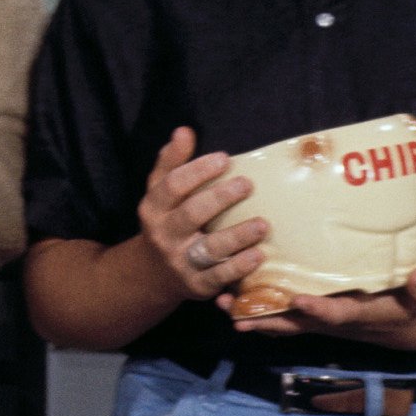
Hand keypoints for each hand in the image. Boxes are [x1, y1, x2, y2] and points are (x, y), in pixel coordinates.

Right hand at [137, 126, 266, 303]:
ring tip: (263, 224)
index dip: (198, 170)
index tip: (225, 158)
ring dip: (237, 236)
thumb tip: (184, 131)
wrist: (152, 274)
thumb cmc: (166, 221)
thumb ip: (171, 162)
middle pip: (191, 214)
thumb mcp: (159, 193)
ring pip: (209, 248)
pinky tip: (259, 255)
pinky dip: (240, 267)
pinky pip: (220, 276)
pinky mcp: (198, 284)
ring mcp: (180, 261)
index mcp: (154, 208)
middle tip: (247, 184)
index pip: (172, 185)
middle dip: (220, 198)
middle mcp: (164, 235)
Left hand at [225, 267, 415, 337]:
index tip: (297, 300)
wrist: (406, 323)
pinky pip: (282, 316)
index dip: (319, 310)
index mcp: (361, 314)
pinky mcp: (313, 316)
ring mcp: (321, 321)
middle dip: (266, 320)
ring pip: (282, 322)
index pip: (337, 314)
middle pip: (296, 325)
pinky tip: (230, 300)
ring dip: (252, 316)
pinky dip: (257, 311)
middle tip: (235, 314)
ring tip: (220, 305)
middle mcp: (335, 322)